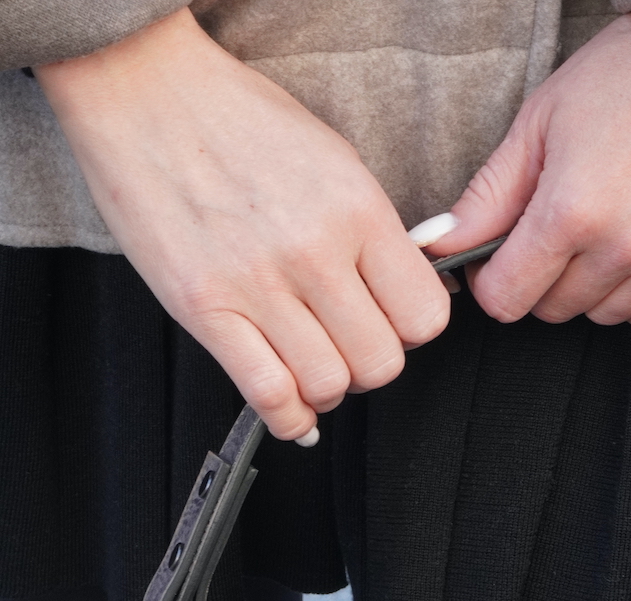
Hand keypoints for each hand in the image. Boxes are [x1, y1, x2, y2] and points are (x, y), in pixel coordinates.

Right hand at [37, 9, 449, 439]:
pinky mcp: (206, 309)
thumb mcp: (334, 160)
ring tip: (310, 364)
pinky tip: (289, 406)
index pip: (424, 315)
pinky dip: (287, 416)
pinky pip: (269, 395)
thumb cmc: (237, 122)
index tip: (392, 322)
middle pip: (380, 363)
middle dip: (368, 365)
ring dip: (326, 389)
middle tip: (347, 345)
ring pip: (328, 386)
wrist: (145, 93)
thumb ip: (375, 232)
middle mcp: (313, 251)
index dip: (412, 331)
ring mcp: (258, 284)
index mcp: (356, 209)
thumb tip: (408, 291)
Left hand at [428, 8, 630, 339]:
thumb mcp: (542, 120)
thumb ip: (487, 196)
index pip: (505, 300)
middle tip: (566, 222)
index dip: (494, 278)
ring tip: (614, 224)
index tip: (505, 253)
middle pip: (553, 311)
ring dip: (597, 286)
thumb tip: (433, 248)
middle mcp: (624, 247)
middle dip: (546, 276)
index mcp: (571, 211)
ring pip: (605, 317)